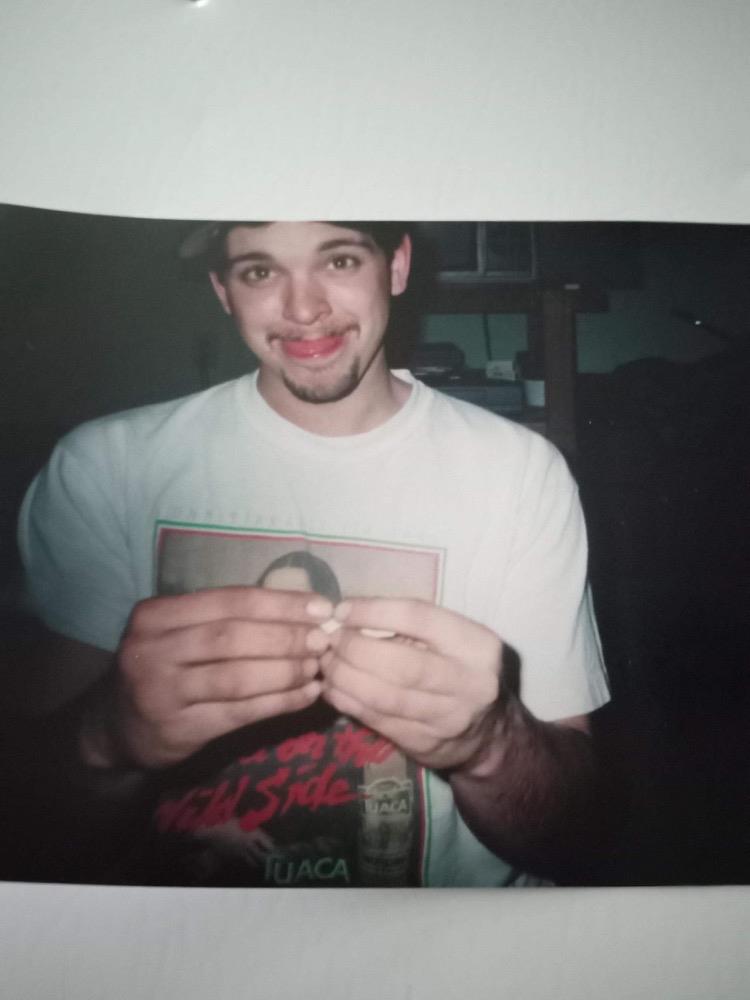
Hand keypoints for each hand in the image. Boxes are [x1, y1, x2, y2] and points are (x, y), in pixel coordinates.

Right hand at [83, 587, 331, 769]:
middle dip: (287, 636)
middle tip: (324, 639)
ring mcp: (161, 692)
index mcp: (156, 614)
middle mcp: (152, 649)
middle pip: (234, 636)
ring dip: (286, 670)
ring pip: (238, 676)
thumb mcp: (178, 632)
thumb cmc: (162, 668)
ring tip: (318, 666)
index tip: (321, 607)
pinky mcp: (177, 729)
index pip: (230, 601)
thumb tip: (301, 608)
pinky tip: (306, 695)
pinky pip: (240, 712)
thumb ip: (225, 618)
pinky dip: (279, 702)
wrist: (114, 726)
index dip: (280, 603)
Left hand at [312, 599, 502, 770]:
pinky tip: (332, 689)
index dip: (373, 611)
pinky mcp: (425, 744)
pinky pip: (377, 721)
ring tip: (326, 663)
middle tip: (329, 641)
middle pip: (400, 663)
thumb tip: (346, 617)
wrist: (487, 732)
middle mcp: (469, 683)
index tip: (342, 610)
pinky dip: (348, 702)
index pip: (418, 617)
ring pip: (385, 697)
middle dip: (354, 649)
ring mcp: (448, 719)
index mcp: (476, 645)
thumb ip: (407, 625)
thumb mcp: (450, 639)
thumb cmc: (458, 668)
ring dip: (345, 677)